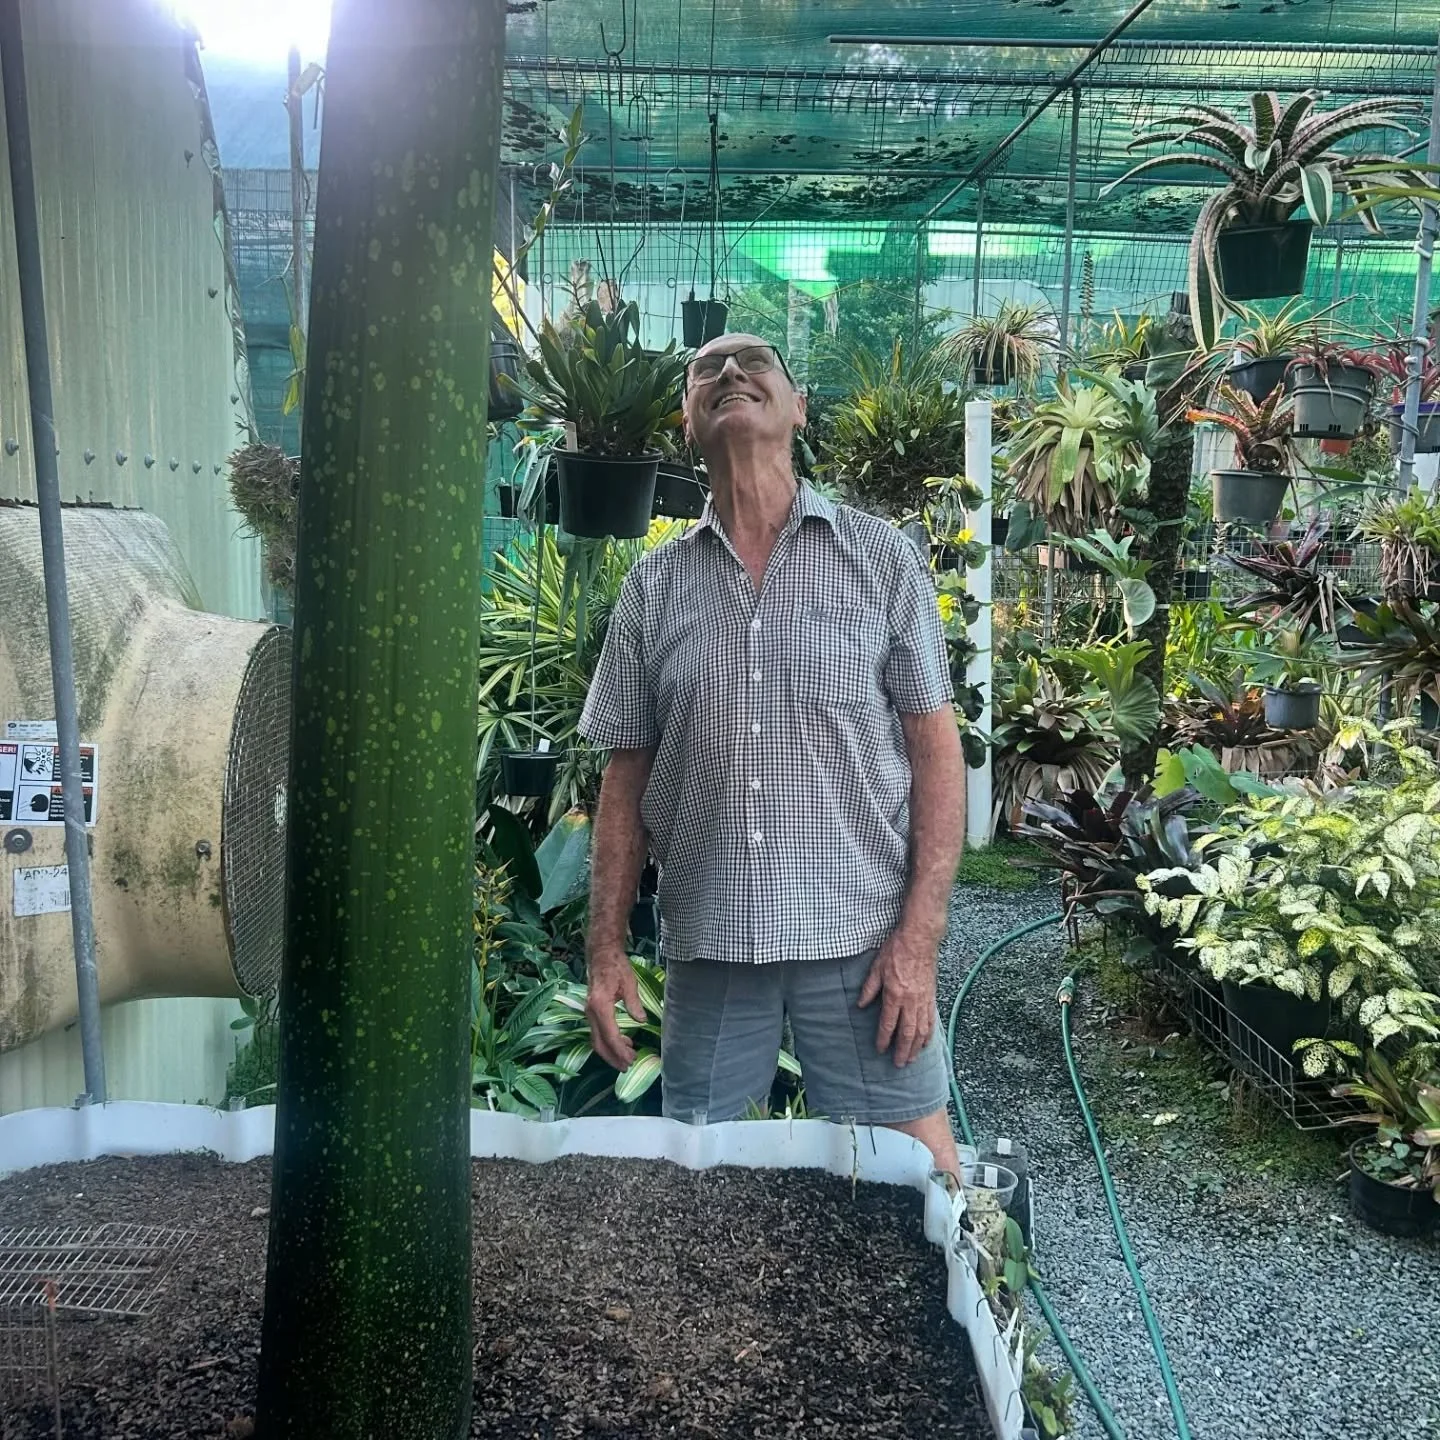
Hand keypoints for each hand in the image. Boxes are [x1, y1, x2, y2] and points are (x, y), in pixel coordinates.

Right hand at [585, 944, 645, 1071]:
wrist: (601, 954)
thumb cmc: (616, 966)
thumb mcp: (629, 983)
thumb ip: (634, 1004)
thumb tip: (641, 1021)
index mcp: (600, 1006)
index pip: (610, 1035)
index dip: (620, 1050)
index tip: (631, 1060)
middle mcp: (591, 1012)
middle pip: (599, 1043)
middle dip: (613, 1057)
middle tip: (628, 1066)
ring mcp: (589, 1012)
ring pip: (597, 1039)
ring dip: (611, 1050)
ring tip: (629, 1056)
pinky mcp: (592, 1011)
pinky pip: (598, 1031)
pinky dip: (609, 1040)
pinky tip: (624, 1041)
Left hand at [857, 927, 938, 1068]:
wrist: (919, 938)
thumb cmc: (896, 950)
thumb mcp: (876, 967)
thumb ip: (869, 988)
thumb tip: (860, 1005)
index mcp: (894, 994)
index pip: (888, 1023)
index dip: (884, 1039)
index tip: (880, 1050)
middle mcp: (911, 1001)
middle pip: (907, 1032)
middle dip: (902, 1051)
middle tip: (898, 1065)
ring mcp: (923, 999)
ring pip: (921, 1029)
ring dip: (916, 1047)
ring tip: (912, 1059)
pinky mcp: (931, 995)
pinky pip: (931, 1019)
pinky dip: (929, 1033)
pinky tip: (926, 1042)